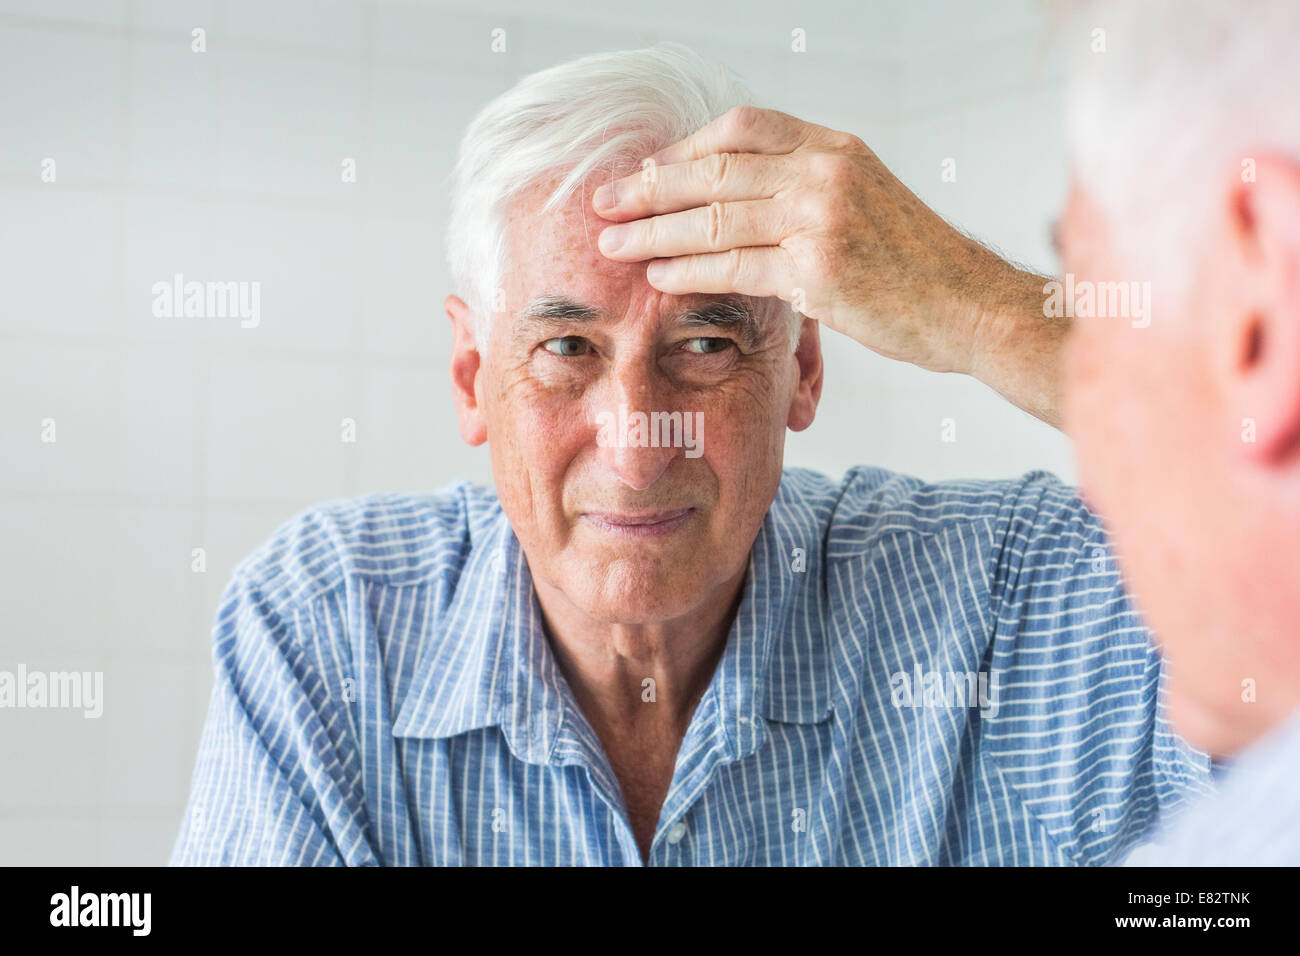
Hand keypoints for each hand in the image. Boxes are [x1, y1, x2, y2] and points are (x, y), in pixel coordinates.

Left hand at [591, 105, 1006, 373]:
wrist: (967, 304)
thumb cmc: (914, 263)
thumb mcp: (865, 198)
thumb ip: (804, 188)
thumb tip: (735, 196)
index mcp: (834, 148)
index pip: (742, 129)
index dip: (685, 148)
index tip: (647, 171)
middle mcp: (825, 172)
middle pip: (716, 169)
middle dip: (651, 186)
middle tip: (606, 202)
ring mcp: (822, 218)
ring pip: (715, 217)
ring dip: (655, 232)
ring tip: (614, 243)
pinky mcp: (819, 270)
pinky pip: (735, 266)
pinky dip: (689, 271)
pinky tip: (658, 276)